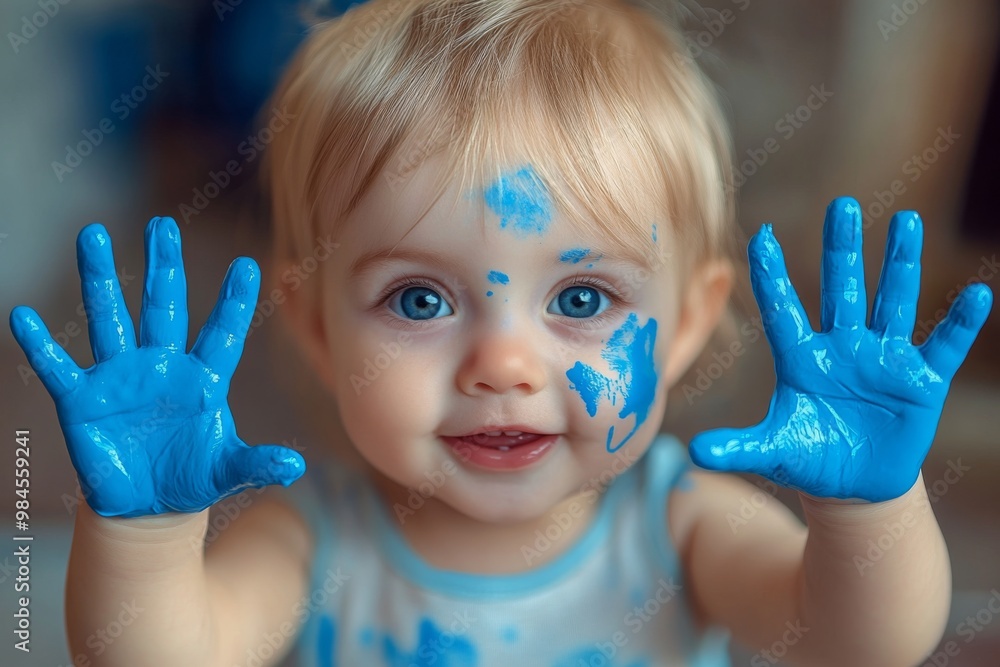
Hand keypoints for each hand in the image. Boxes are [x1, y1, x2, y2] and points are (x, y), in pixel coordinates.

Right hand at [9, 217, 304, 516]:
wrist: (147, 505)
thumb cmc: (192, 476)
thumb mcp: (228, 471)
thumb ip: (257, 463)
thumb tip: (295, 465)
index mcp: (201, 379)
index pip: (222, 334)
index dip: (234, 303)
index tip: (249, 266)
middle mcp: (161, 367)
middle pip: (163, 307)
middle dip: (163, 266)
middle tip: (162, 224)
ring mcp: (120, 378)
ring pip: (109, 318)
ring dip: (100, 278)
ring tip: (93, 233)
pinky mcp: (82, 401)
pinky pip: (58, 367)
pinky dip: (39, 345)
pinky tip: (23, 315)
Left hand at [690, 197, 991, 501]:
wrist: (855, 484)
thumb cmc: (809, 458)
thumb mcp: (773, 451)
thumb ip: (738, 446)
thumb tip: (694, 452)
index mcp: (801, 360)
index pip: (783, 309)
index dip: (772, 275)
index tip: (760, 234)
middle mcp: (842, 348)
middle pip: (841, 290)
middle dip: (842, 250)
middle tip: (841, 205)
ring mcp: (883, 360)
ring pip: (892, 303)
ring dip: (900, 265)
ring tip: (907, 222)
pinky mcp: (921, 383)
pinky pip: (943, 347)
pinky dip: (959, 324)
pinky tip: (975, 295)